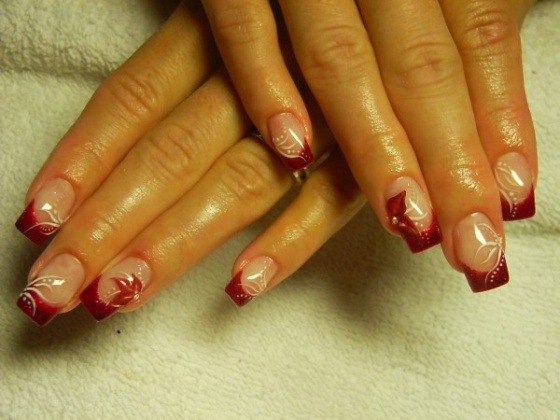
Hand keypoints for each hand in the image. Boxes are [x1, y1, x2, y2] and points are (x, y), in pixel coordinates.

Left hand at [14, 2, 363, 324]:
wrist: (409, 10)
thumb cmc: (325, 22)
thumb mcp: (261, 23)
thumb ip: (224, 72)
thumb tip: (152, 142)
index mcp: (223, 30)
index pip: (133, 99)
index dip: (83, 161)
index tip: (38, 222)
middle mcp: (261, 73)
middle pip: (170, 152)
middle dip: (107, 224)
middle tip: (54, 289)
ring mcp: (320, 113)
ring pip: (239, 180)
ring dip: (177, 239)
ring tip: (122, 293)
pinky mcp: (374, 148)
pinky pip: (331, 199)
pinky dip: (290, 240)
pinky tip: (242, 284)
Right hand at [201, 0, 537, 289]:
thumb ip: (461, 27)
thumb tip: (497, 126)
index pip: (481, 40)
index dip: (501, 121)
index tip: (512, 198)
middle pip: (422, 67)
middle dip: (449, 162)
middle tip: (472, 246)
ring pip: (342, 60)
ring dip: (374, 145)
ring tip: (408, 222)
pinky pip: (244, 29)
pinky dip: (266, 87)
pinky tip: (293, 152)